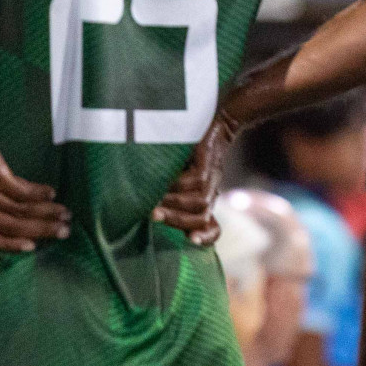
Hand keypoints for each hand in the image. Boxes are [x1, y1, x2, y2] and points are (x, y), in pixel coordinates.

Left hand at [0, 114, 69, 251]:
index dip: (9, 245)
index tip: (30, 246)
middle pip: (11, 228)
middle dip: (40, 231)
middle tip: (63, 232)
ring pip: (21, 213)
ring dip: (47, 215)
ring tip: (66, 215)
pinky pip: (24, 192)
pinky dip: (40, 194)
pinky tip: (52, 193)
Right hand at [151, 111, 239, 246]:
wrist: (217, 124)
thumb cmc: (190, 152)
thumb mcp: (181, 175)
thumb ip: (170, 192)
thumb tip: (148, 208)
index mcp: (205, 199)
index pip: (213, 226)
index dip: (206, 236)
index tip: (191, 241)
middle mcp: (210, 193)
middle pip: (201, 219)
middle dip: (177, 222)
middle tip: (153, 216)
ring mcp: (211, 180)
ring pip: (199, 203)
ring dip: (175, 205)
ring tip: (154, 202)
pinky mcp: (208, 165)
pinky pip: (196, 182)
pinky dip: (179, 184)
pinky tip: (165, 181)